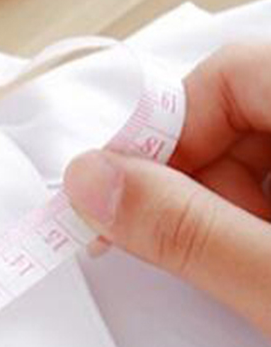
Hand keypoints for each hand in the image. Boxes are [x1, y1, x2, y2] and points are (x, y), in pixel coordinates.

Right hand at [64, 42, 270, 337]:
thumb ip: (188, 230)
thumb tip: (93, 184)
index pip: (228, 74)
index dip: (165, 134)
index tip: (121, 198)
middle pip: (236, 116)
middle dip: (189, 183)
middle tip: (172, 246)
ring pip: (253, 158)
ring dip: (219, 212)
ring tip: (238, 272)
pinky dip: (248, 225)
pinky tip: (256, 268)